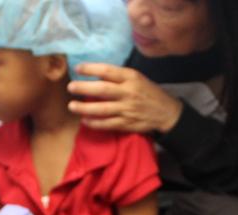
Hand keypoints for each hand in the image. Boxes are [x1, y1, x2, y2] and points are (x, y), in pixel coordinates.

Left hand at [68, 63, 182, 133]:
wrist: (166, 112)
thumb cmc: (148, 92)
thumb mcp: (137, 78)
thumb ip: (118, 77)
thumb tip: (95, 74)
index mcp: (131, 78)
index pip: (107, 71)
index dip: (91, 69)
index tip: (78, 68)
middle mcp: (128, 93)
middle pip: (102, 90)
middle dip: (84, 88)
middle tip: (71, 87)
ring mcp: (127, 110)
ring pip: (102, 109)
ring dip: (85, 108)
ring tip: (72, 106)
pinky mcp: (127, 124)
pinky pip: (107, 124)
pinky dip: (94, 123)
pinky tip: (85, 120)